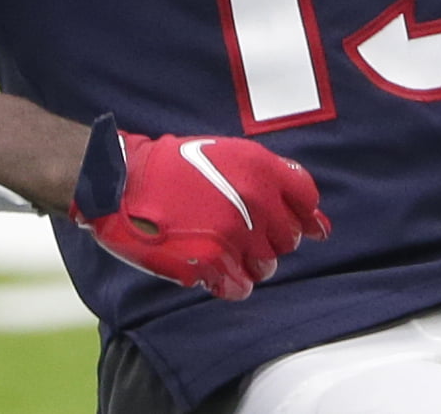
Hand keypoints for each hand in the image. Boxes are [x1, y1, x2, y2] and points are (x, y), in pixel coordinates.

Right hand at [69, 117, 329, 300]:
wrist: (121, 185)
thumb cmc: (170, 167)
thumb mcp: (226, 154)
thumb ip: (271, 180)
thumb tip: (318, 224)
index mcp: (259, 167)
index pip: (306, 199)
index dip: (303, 214)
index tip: (300, 225)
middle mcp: (253, 200)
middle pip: (288, 238)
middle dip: (269, 238)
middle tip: (240, 231)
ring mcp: (233, 234)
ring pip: (268, 266)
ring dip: (249, 261)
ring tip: (220, 247)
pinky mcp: (211, 263)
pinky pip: (240, 286)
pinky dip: (229, 282)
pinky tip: (211, 267)